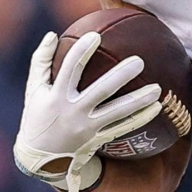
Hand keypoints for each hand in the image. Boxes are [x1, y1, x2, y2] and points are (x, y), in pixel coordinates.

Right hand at [13, 32, 163, 191]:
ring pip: (117, 113)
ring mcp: (87, 128)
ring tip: (158, 88)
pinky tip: (156, 108)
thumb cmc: (37, 115)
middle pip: (101, 91)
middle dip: (121, 76)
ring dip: (139, 101)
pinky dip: (140, 118)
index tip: (95, 36)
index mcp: (56, 96)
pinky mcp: (97, 139)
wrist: (40, 157)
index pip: (70, 69)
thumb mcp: (33, 89)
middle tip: (139, 61)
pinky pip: (122, 128)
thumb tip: (51, 34)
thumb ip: (41, 61)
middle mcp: (73, 112)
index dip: (82, 52)